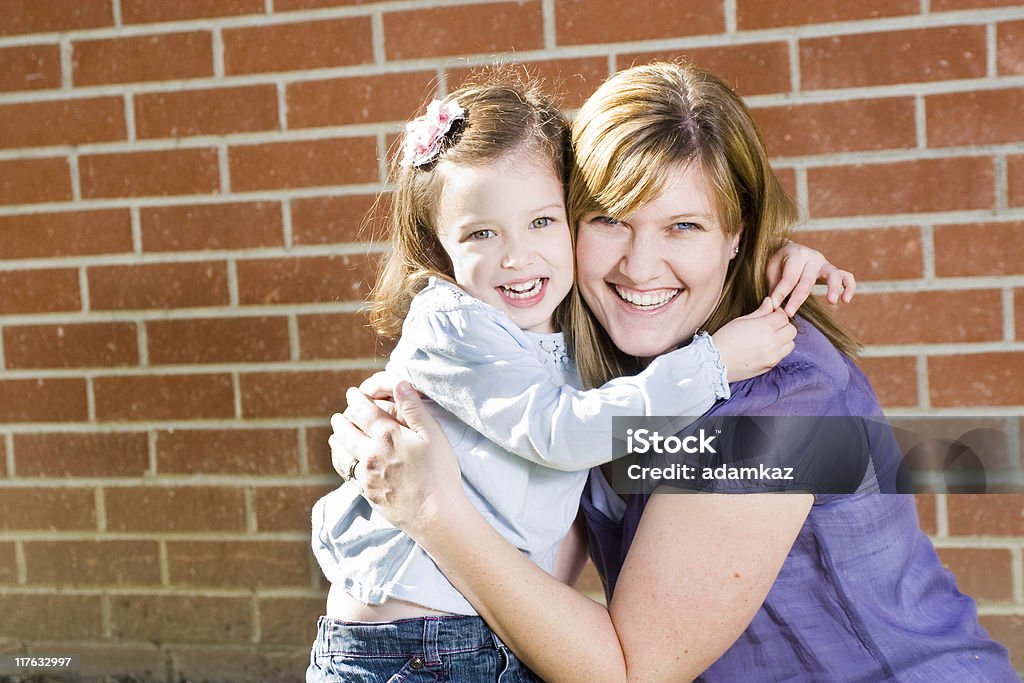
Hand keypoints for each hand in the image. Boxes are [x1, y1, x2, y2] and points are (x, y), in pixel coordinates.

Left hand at [329, 381, 462, 533]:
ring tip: (336, 433)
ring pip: (341, 452)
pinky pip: (345, 472)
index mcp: (387, 436)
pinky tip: (342, 458)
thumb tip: (400, 383)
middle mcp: (370, 453)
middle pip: (346, 431)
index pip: (363, 410)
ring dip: (336, 439)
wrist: (435, 515)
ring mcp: (365, 475)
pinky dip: (339, 460)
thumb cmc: (439, 473)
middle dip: (342, 419)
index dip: (356, 399)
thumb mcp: (433, 435)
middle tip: (339, 414)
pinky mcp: (366, 492)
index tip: (352, 393)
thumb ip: (414, 408)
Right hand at [712, 297, 795, 382]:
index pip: (783, 316)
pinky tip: (764, 348)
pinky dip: (778, 350)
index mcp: (765, 327)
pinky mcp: (770, 366)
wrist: (714, 362)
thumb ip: (760, 312)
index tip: (770, 313)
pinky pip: (782, 355)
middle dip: (783, 325)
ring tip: (769, 338)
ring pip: (791, 344)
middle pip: (791, 330)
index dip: (777, 312)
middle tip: (771, 325)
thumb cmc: (724, 339)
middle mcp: (773, 342)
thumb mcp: (741, 320)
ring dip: (784, 339)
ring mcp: (773, 356)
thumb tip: (771, 302)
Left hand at [766, 241, 855, 315]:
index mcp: (795, 254)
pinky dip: (849, 287)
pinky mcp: (833, 270)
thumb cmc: (780, 262)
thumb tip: (772, 306)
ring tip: (832, 302)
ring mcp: (825, 263)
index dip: (781, 293)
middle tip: (790, 313)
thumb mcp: (772, 270)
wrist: (790, 250)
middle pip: (807, 280)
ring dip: (833, 288)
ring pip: (833, 274)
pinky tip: (846, 300)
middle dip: (798, 298)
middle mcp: (812, 257)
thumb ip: (774, 286)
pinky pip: (847, 277)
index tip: (774, 306)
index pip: (789, 277)